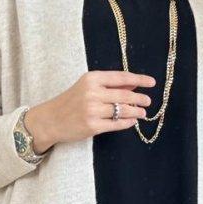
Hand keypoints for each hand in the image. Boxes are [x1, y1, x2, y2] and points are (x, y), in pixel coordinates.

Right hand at [25, 71, 156, 149]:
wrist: (50, 119)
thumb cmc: (70, 101)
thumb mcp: (87, 87)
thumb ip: (110, 85)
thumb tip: (134, 84)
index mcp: (92, 78)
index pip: (121, 77)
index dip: (139, 79)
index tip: (151, 82)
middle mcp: (92, 93)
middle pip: (125, 95)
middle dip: (140, 98)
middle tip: (148, 101)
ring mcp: (92, 110)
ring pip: (123, 111)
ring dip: (136, 112)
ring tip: (142, 113)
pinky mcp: (92, 126)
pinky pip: (117, 124)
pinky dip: (127, 123)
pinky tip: (132, 121)